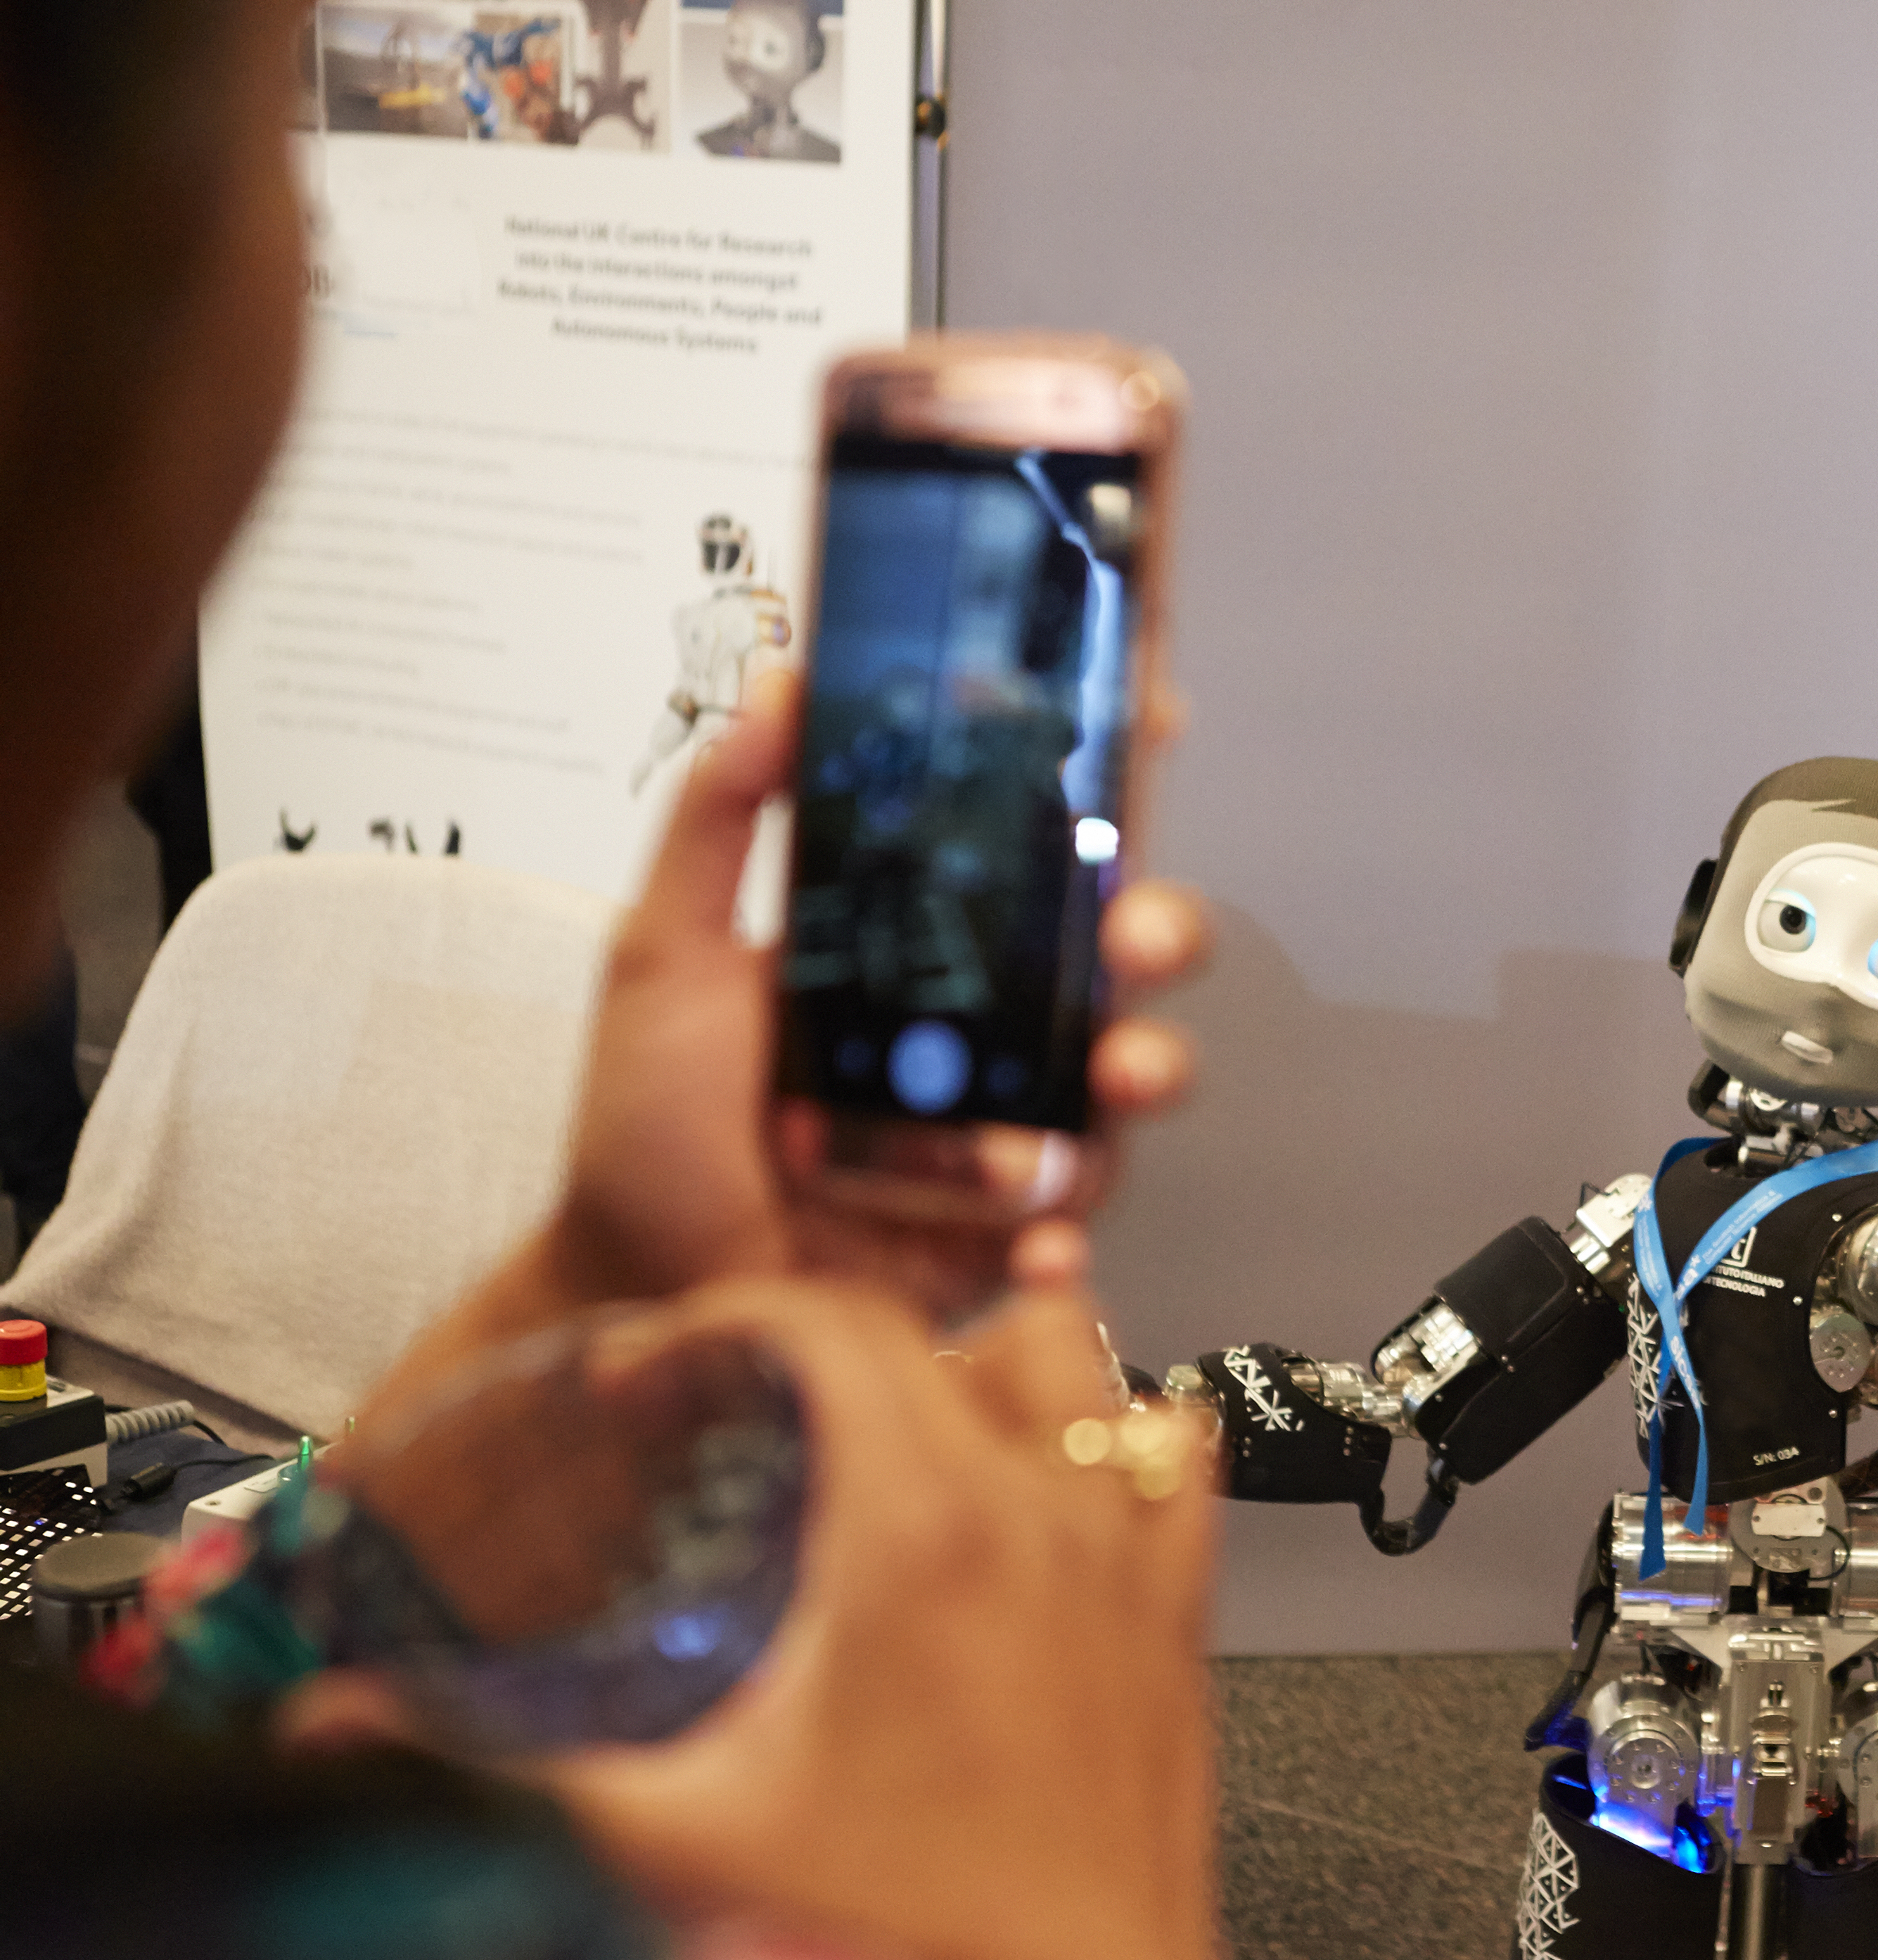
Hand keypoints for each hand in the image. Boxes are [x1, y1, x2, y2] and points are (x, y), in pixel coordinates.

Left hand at [418, 667, 1211, 1369]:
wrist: (635, 1278)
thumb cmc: (652, 1116)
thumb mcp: (663, 952)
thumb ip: (718, 820)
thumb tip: (781, 681)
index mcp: (929, 940)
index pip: (1040, 839)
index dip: (1109, 772)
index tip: (1148, 717)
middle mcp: (991, 1025)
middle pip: (1122, 953)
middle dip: (1162, 929)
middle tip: (1134, 937)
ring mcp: (1011, 1129)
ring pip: (1125, 1085)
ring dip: (1142, 1073)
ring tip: (1112, 1084)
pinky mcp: (1003, 1236)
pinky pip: (1067, 1229)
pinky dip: (1059, 1239)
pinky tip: (1031, 1247)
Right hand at [526, 1279, 1225, 1959]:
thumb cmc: (904, 1942)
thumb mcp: (673, 1836)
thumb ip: (497, 1766)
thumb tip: (344, 1733)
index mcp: (919, 1526)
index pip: (826, 1320)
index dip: (717, 1319)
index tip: (654, 1376)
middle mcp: (1040, 1506)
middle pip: (941, 1323)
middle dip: (828, 1336)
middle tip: (752, 1401)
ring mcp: (1127, 1548)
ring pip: (1080, 1357)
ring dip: (989, 1360)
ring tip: (904, 1415)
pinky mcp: (1177, 1604)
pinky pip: (1175, 1452)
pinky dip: (1118, 1435)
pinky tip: (1051, 1482)